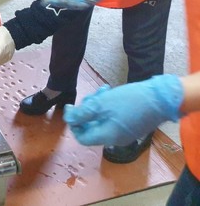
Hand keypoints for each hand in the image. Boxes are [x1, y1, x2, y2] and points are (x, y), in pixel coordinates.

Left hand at [63, 74, 183, 146]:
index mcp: (107, 136)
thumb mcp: (101, 104)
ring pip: (101, 120)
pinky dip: (108, 107)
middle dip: (87, 110)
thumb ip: (82, 114)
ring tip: (103, 90)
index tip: (72, 107)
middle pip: (91, 127)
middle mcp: (115, 139)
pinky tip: (111, 93)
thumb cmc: (129, 101)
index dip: (74, 123)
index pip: (82, 137)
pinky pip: (113, 119)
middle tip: (93, 96)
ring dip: (98, 105)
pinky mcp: (131, 126)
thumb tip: (69, 119)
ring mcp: (125, 133)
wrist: (161, 98)